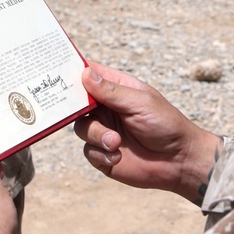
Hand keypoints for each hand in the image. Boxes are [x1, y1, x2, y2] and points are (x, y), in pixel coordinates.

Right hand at [74, 62, 223, 203]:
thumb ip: (111, 91)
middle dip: (75, 109)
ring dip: (97, 135)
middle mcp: (106, 108)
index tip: (56, 71)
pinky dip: (101, 154)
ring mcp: (103, 130)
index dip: (73, 72)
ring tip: (116, 142)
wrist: (178, 161)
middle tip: (80, 111)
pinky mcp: (103, 153)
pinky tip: (118, 156)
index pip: (89, 75)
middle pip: (77, 103)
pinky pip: (88, 151)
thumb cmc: (166, 124)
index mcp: (116, 89)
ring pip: (81, 128)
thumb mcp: (140, 103)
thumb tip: (85, 73)